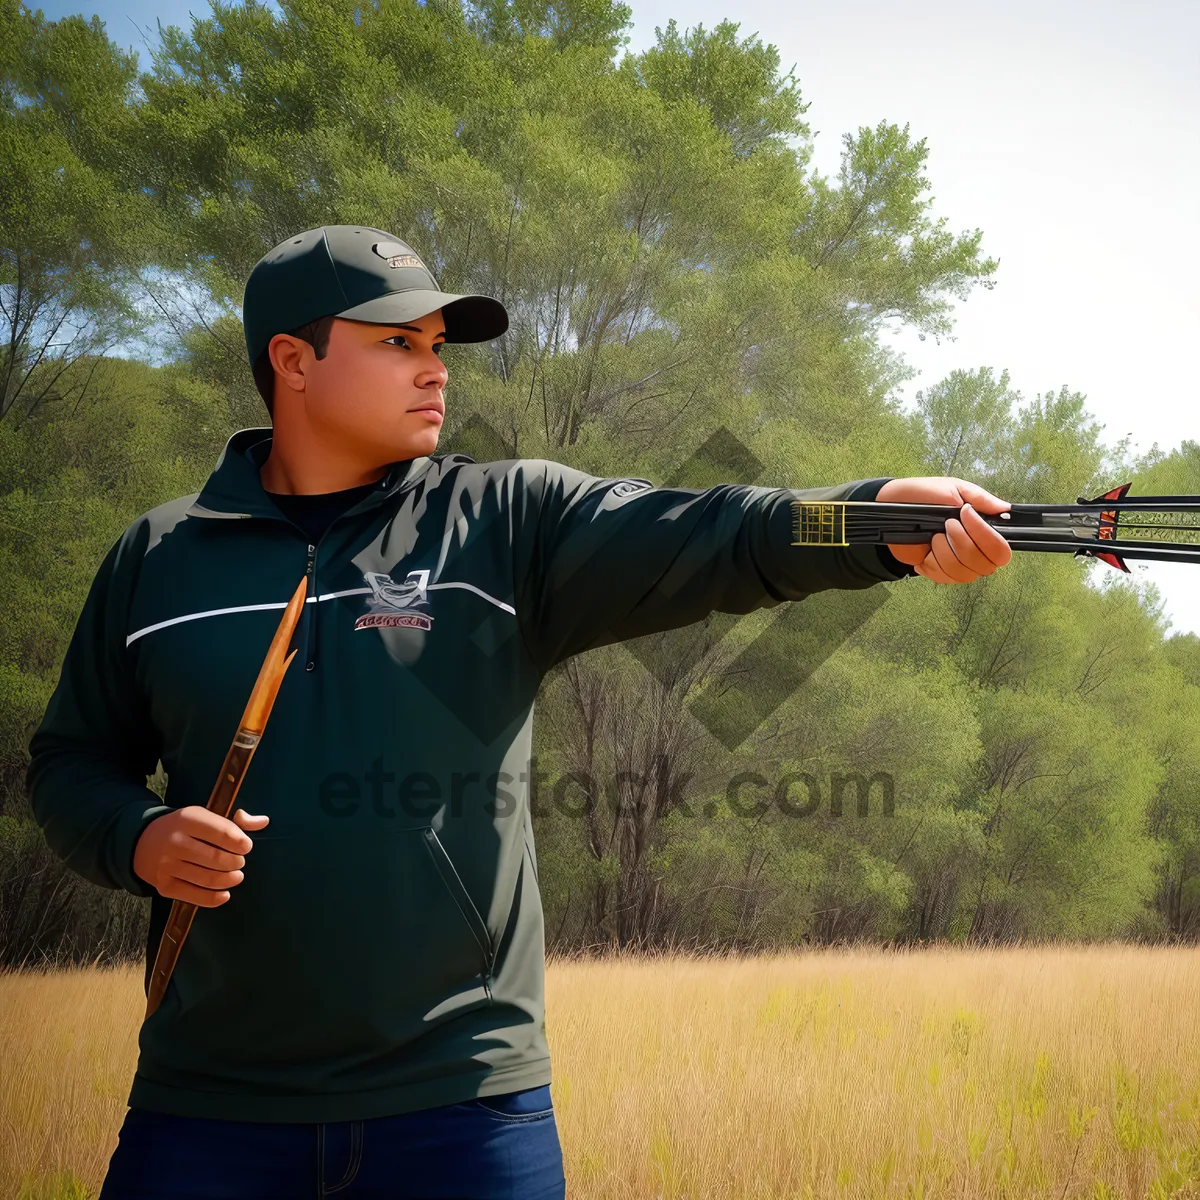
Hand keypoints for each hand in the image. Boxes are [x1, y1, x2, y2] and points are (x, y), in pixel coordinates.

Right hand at [133, 805, 268, 906]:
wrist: (142, 842)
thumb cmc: (184, 828)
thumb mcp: (205, 816)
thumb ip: (236, 820)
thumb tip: (263, 822)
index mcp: (188, 819)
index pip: (224, 833)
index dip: (242, 843)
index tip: (246, 846)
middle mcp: (176, 841)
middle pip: (218, 859)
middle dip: (236, 863)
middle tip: (239, 862)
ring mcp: (167, 865)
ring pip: (209, 879)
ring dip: (229, 880)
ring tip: (236, 876)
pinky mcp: (164, 886)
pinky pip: (195, 896)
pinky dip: (215, 898)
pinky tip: (225, 893)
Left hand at [875, 476, 1012, 583]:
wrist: (892, 507)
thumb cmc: (924, 495)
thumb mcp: (953, 488)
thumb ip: (980, 498)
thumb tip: (1005, 508)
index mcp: (984, 529)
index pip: (1001, 549)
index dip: (986, 536)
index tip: (965, 514)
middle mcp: (976, 550)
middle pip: (985, 565)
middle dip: (963, 544)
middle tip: (946, 524)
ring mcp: (958, 564)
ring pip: (964, 574)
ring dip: (945, 553)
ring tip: (934, 535)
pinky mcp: (940, 573)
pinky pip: (945, 578)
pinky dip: (933, 564)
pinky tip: (927, 551)